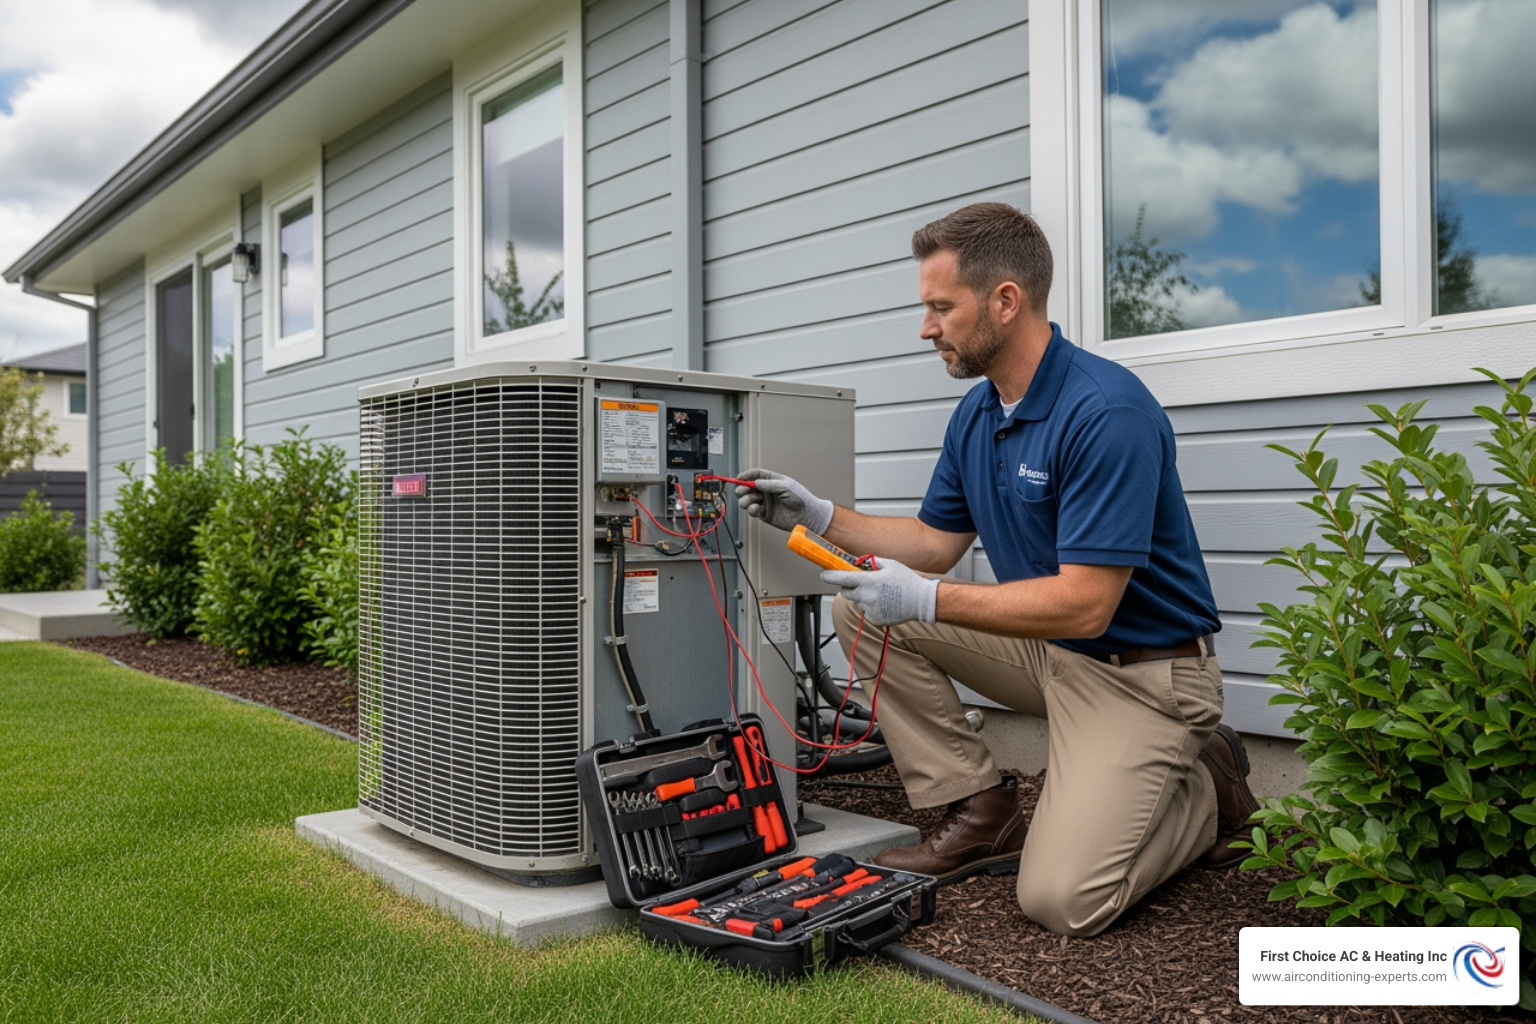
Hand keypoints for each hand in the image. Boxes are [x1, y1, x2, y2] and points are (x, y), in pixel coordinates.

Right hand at [734, 468, 832, 533]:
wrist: (807, 516)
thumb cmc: (800, 498)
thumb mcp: (785, 487)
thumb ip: (769, 485)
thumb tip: (754, 483)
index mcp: (773, 481)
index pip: (756, 475)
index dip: (746, 475)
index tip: (738, 478)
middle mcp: (768, 491)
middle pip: (749, 487)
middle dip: (742, 488)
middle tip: (740, 492)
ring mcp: (766, 502)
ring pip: (748, 499)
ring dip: (745, 500)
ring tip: (748, 503)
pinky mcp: (765, 514)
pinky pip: (753, 510)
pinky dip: (751, 510)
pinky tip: (756, 509)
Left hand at [821, 558, 937, 626]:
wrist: (921, 601)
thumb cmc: (907, 581)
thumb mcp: (890, 564)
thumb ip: (873, 562)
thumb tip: (862, 562)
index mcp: (868, 581)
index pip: (842, 578)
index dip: (830, 576)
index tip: (824, 575)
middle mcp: (866, 596)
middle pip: (846, 592)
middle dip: (850, 587)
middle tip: (862, 583)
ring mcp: (869, 609)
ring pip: (857, 602)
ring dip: (863, 597)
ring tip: (881, 594)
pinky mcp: (874, 619)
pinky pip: (866, 612)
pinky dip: (871, 607)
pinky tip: (884, 603)